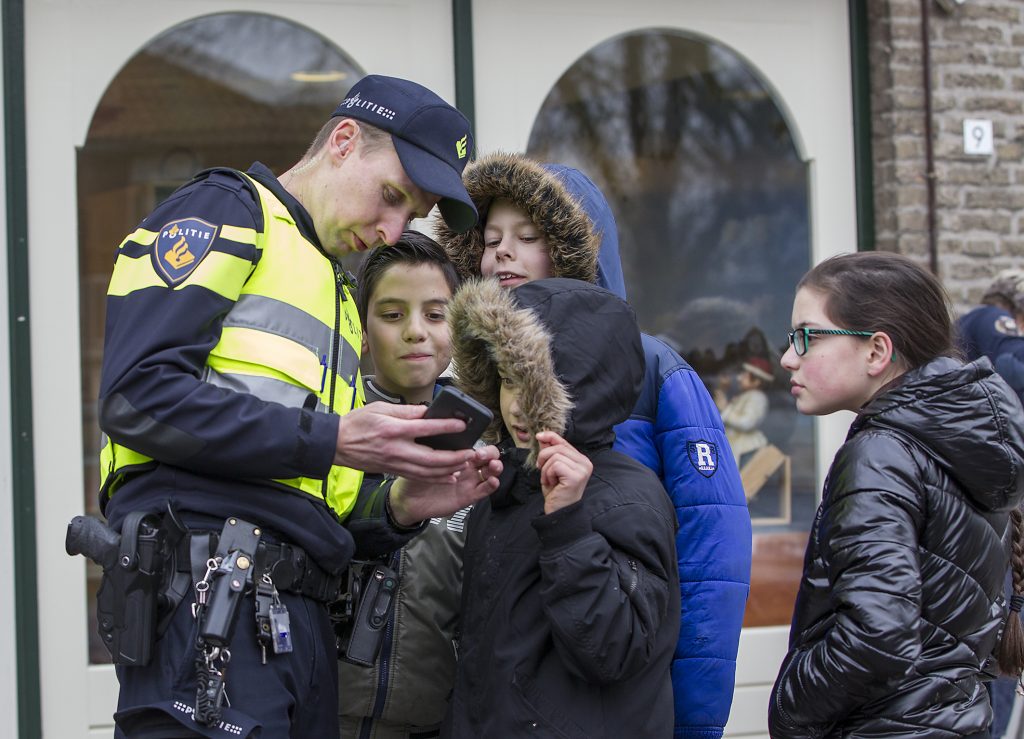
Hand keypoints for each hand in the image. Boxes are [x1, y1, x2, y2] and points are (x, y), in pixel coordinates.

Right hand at [334, 402, 476, 482]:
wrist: (336, 444)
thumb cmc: (356, 424)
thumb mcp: (379, 408)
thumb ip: (405, 411)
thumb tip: (427, 411)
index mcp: (393, 430)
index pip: (425, 428)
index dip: (446, 427)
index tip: (462, 425)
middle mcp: (397, 449)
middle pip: (432, 458)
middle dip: (454, 457)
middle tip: (470, 453)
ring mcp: (395, 463)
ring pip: (428, 472)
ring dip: (449, 470)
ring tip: (465, 464)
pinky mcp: (394, 470)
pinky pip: (419, 477)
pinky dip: (436, 478)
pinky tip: (449, 476)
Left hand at [387, 445, 502, 525]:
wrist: (410, 499)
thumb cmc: (416, 476)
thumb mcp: (424, 457)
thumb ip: (434, 444)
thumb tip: (436, 424)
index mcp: (458, 455)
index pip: (477, 444)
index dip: (479, 441)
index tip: (475, 445)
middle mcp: (467, 467)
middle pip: (488, 457)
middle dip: (490, 454)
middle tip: (481, 455)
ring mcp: (469, 481)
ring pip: (491, 472)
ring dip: (496, 468)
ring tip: (493, 466)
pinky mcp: (469, 496)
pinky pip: (484, 490)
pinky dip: (492, 485)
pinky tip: (492, 481)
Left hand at [536, 431, 591, 514]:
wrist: (559, 512)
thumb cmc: (556, 492)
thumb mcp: (551, 469)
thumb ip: (550, 453)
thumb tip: (543, 436)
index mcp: (581, 460)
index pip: (564, 442)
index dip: (550, 437)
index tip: (538, 436)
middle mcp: (585, 463)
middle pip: (558, 447)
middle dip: (544, 457)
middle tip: (541, 469)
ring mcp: (582, 469)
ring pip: (555, 456)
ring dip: (546, 469)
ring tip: (549, 480)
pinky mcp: (576, 476)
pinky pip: (555, 465)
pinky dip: (548, 474)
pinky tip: (551, 483)